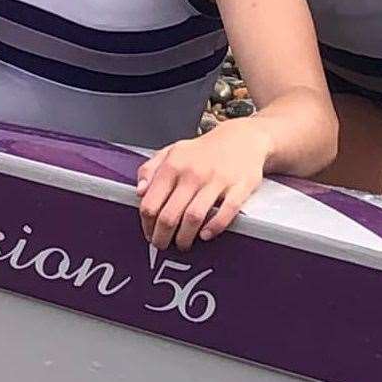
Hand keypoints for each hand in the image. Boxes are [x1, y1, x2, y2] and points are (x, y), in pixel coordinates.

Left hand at [136, 121, 270, 249]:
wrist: (242, 137)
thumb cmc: (204, 150)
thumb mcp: (172, 151)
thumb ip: (150, 169)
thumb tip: (139, 192)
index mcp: (173, 165)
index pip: (150, 203)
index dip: (147, 224)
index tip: (149, 232)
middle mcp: (193, 173)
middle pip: (169, 216)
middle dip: (162, 237)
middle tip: (163, 244)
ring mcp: (217, 180)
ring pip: (193, 218)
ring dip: (184, 238)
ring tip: (183, 243)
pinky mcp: (239, 187)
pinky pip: (225, 213)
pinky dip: (213, 228)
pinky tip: (205, 234)